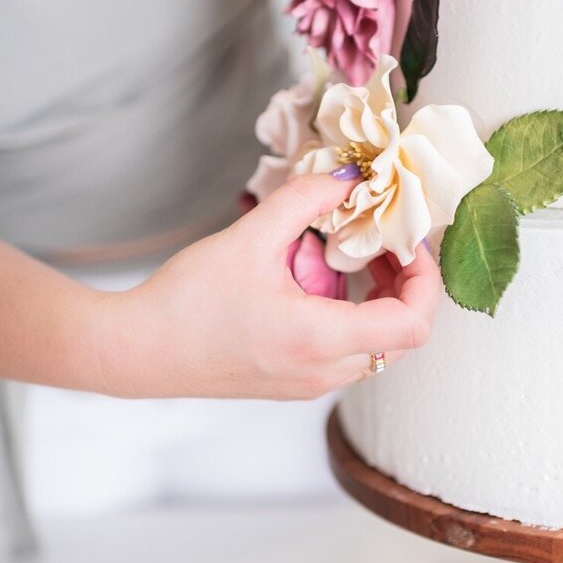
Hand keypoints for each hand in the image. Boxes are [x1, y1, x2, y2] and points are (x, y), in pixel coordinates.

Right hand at [100, 174, 440, 398]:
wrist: (137, 352)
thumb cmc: (184, 303)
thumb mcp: (248, 238)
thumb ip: (304, 200)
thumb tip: (347, 179)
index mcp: (318, 339)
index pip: (412, 324)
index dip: (425, 279)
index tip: (408, 241)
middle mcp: (323, 371)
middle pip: (402, 338)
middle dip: (405, 285)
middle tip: (383, 241)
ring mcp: (310, 383)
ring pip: (377, 348)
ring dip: (379, 301)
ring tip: (352, 256)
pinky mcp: (295, 383)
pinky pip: (348, 355)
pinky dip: (353, 318)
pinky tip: (321, 282)